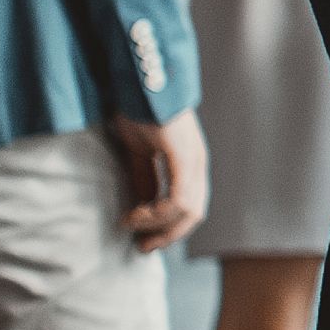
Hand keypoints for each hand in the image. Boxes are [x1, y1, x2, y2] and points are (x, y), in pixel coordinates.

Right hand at [106, 110, 205, 253]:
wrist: (138, 82)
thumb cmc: (138, 111)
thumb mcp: (139, 152)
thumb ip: (144, 178)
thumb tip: (140, 206)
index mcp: (190, 164)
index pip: (191, 207)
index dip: (170, 229)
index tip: (142, 240)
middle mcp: (197, 164)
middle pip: (195, 215)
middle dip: (168, 236)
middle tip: (141, 247)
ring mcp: (193, 160)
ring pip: (188, 211)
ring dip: (159, 227)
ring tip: (131, 225)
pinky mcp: (183, 156)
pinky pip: (177, 198)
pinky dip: (156, 214)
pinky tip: (135, 214)